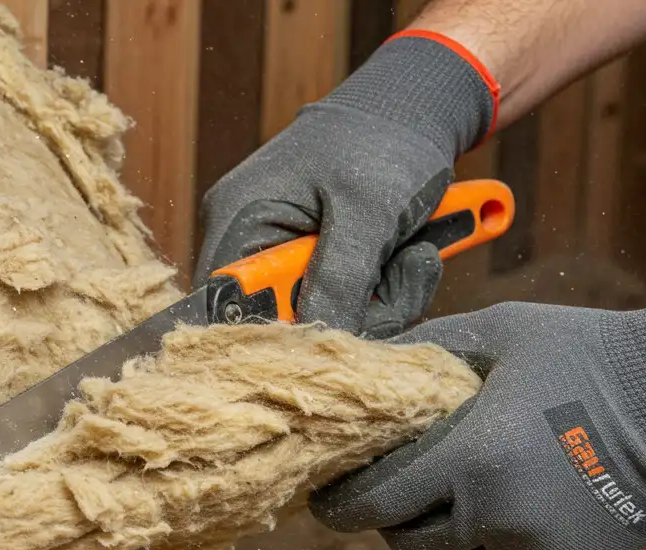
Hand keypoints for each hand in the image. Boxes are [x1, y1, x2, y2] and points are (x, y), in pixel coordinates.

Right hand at [196, 33, 495, 337]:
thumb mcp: (368, 211)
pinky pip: (349, 305)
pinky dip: (388, 291)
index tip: (334, 334)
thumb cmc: (385, 142)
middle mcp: (253, 241)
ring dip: (384, 300)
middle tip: (403, 272)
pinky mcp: (322, 263)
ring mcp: (288, 254)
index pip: (228, 306)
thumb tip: (318, 342)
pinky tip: (411, 255)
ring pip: (327, 320)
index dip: (275, 334)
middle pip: (284, 323)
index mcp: (240, 219)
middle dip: (355, 313)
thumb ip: (339, 279)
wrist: (417, 111)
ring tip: (416, 254)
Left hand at [310, 278, 645, 549]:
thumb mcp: (496, 333)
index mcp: (470, 460)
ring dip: (451, 529)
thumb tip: (366, 360)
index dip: (339, 507)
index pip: (375, 504)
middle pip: (408, 542)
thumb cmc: (584, 353)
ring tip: (474, 484)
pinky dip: (506, 539)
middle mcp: (496, 517)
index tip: (322, 501)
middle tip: (400, 488)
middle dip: (393, 518)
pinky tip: (529, 496)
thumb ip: (425, 349)